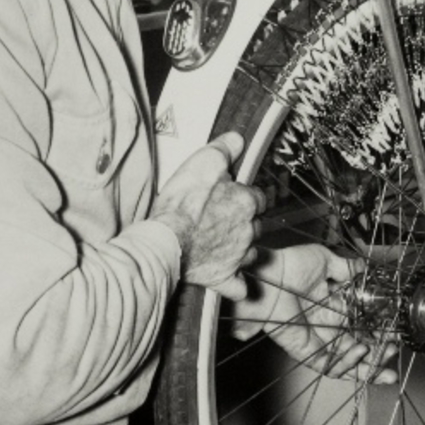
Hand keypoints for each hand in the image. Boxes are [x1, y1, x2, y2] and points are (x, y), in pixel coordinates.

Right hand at [150, 131, 263, 299]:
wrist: (165, 240)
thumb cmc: (182, 202)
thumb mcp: (203, 162)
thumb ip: (224, 149)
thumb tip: (238, 138)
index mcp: (247, 202)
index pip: (259, 198)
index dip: (247, 196)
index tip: (235, 196)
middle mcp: (249, 230)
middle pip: (256, 226)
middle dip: (246, 223)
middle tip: (224, 219)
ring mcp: (238, 256)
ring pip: (251, 253)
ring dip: (242, 249)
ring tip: (225, 245)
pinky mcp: (223, 277)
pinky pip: (238, 286)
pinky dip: (236, 284)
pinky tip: (231, 280)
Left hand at [241, 245, 397, 384]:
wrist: (265, 275)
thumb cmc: (288, 265)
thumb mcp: (325, 261)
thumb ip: (348, 268)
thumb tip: (366, 269)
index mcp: (334, 306)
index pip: (361, 325)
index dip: (379, 332)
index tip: (395, 333)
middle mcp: (328, 326)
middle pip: (358, 349)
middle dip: (379, 355)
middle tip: (394, 349)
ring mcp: (318, 340)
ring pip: (347, 362)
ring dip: (368, 364)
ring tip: (384, 354)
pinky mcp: (306, 351)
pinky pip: (329, 366)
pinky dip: (347, 363)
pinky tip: (361, 351)